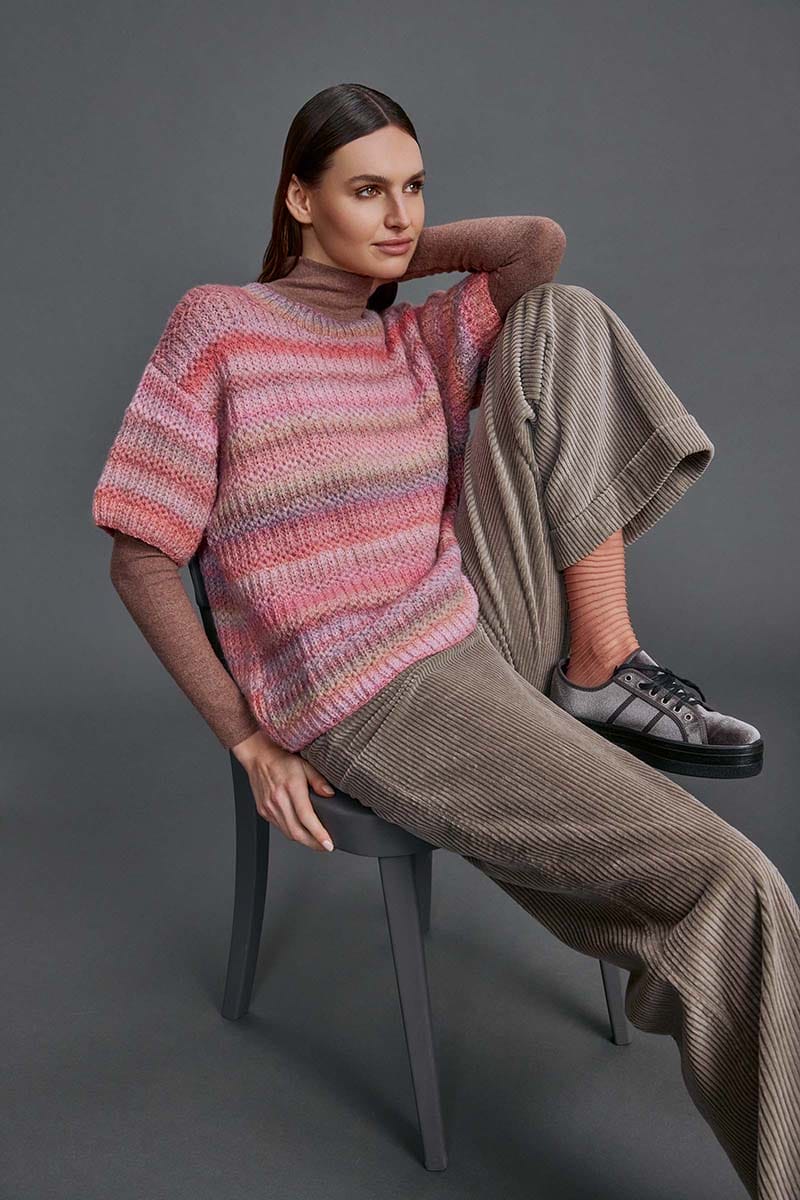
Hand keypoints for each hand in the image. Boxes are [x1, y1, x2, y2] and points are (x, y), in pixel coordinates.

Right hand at [231, 730, 336, 851]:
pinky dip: (291, 833)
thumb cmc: (281, 759)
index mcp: (291, 788)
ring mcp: (269, 807)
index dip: (319, 834)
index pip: (306, 818)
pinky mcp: (263, 811)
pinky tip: (300, 832)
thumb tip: (330, 794)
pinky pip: (280, 828)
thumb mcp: (305, 764)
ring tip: (316, 842)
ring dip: (303, 841)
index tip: (328, 844)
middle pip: (297, 832)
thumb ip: (318, 780)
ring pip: (288, 833)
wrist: (258, 757)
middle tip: (326, 847)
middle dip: (313, 844)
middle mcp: (278, 800)